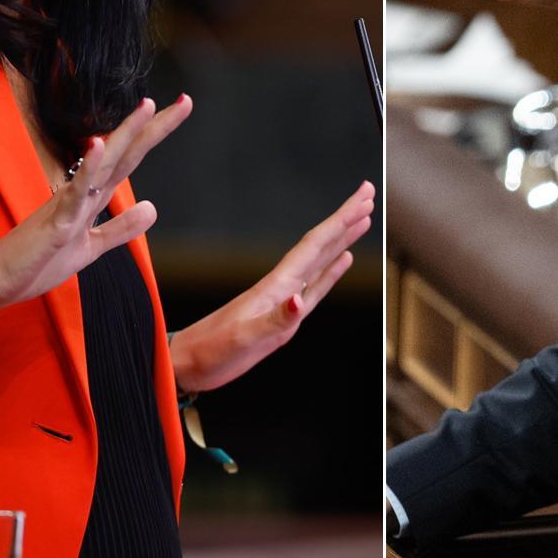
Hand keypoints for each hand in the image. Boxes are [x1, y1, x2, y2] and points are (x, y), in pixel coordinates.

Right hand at [0, 95, 192, 328]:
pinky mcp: (55, 224)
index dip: (154, 136)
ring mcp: (67, 205)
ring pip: (102, 164)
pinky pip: (73, 194)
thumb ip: (120, 228)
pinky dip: (87, 169)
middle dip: (153, 128)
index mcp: (91, 197)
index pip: (129, 160)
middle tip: (185, 101)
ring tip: (148, 106)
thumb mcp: (91, 247)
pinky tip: (98, 145)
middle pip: (124, 153)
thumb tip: (152, 208)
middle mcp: (81, 192)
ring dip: (124, 135)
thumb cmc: (37, 262)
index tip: (180, 109)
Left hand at [170, 181, 373, 394]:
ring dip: (341, 239)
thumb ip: (274, 319)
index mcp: (275, 287)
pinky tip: (343, 260)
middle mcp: (282, 287)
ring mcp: (283, 300)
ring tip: (363, 219)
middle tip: (369, 194)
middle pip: (320, 244)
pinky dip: (331, 270)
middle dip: (345, 218)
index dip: (340, 220)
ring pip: (320, 261)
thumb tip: (300, 300)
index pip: (315, 245)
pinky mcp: (283, 316)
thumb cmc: (211, 352)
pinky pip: (315, 286)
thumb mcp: (243, 338)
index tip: (363, 196)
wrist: (188, 363)